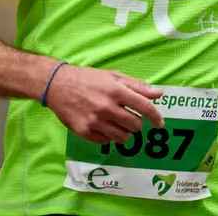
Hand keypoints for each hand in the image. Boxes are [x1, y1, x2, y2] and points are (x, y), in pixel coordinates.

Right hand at [44, 65, 165, 144]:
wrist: (57, 85)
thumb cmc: (87, 78)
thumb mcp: (112, 76)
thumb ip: (136, 86)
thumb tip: (158, 93)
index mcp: (116, 91)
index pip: (144, 107)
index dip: (156, 117)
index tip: (159, 123)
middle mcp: (107, 107)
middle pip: (135, 125)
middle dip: (135, 122)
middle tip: (126, 116)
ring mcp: (95, 122)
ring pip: (123, 137)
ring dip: (123, 132)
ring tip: (115, 122)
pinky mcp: (85, 132)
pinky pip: (106, 141)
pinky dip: (108, 136)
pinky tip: (102, 125)